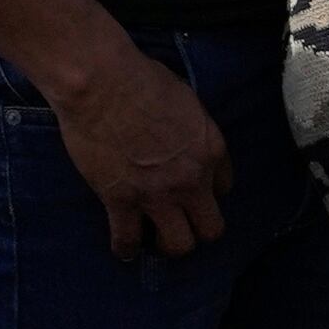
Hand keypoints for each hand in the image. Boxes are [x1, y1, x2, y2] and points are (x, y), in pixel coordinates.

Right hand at [53, 41, 231, 256]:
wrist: (103, 83)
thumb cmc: (141, 78)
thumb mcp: (186, 99)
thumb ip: (191, 126)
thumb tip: (181, 134)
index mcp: (211, 149)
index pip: (225, 186)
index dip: (209, 190)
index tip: (196, 189)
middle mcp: (191, 180)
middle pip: (211, 228)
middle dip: (199, 229)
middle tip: (182, 223)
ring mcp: (157, 195)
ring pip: (179, 245)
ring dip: (169, 245)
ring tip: (156, 240)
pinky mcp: (121, 202)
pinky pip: (128, 240)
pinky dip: (125, 248)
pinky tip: (124, 250)